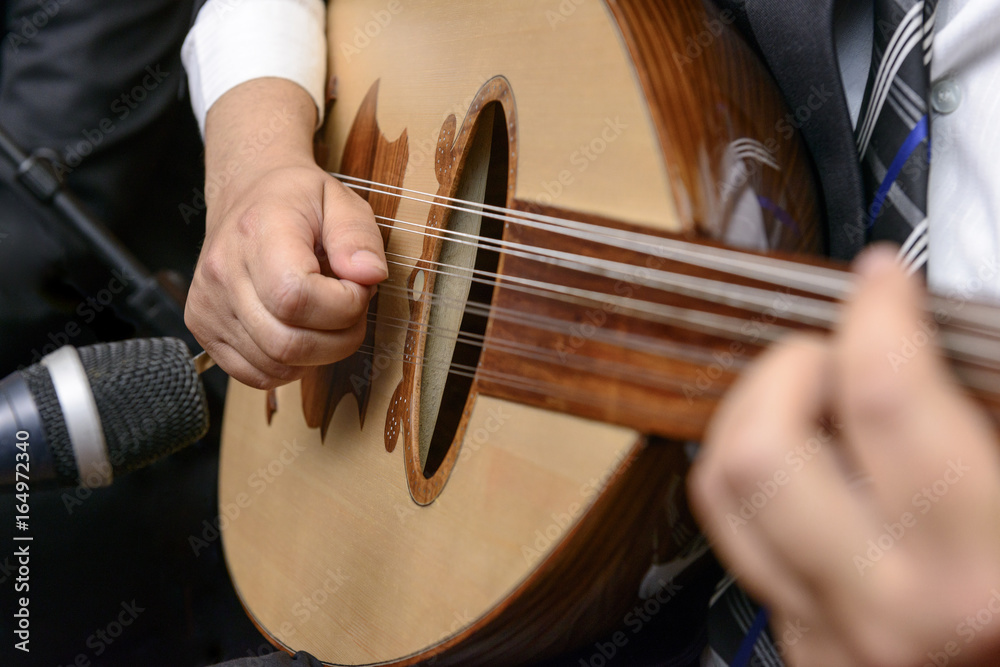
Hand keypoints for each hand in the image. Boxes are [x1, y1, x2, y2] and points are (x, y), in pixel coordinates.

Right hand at [184, 78, 386, 388]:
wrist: (245, 192)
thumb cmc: (295, 199)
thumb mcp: (340, 200)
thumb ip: (358, 237)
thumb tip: (369, 276)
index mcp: (256, 232)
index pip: (296, 298)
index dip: (342, 306)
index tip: (356, 288)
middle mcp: (222, 272)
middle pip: (287, 344)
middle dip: (338, 339)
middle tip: (349, 308)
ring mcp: (208, 303)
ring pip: (275, 366)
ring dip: (317, 353)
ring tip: (323, 315)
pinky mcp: (202, 327)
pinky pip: (255, 374)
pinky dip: (288, 365)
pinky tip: (298, 331)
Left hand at [688, 246, 999, 665]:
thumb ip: (988, 407)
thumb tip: (931, 329)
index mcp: (983, 572)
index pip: (886, 401)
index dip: (878, 313)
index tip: (882, 281)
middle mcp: (891, 610)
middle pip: (761, 450)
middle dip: (789, 368)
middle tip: (835, 352)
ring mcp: (831, 636)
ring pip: (724, 488)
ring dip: (756, 414)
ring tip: (814, 399)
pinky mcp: (803, 647)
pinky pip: (738, 537)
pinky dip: (760, 477)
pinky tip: (812, 464)